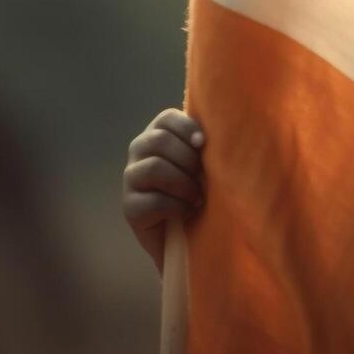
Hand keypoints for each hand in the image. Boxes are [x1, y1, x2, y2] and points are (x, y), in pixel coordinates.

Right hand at [123, 107, 206, 273]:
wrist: (188, 236)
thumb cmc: (200, 191)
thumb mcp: (204, 164)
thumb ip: (205, 145)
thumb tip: (224, 130)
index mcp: (158, 134)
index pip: (167, 118)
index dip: (187, 128)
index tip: (203, 144)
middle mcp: (139, 151)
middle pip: (160, 140)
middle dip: (188, 160)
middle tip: (202, 179)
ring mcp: (130, 178)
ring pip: (154, 168)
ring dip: (183, 184)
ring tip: (197, 198)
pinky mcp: (129, 207)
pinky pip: (153, 200)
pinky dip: (176, 207)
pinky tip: (186, 212)